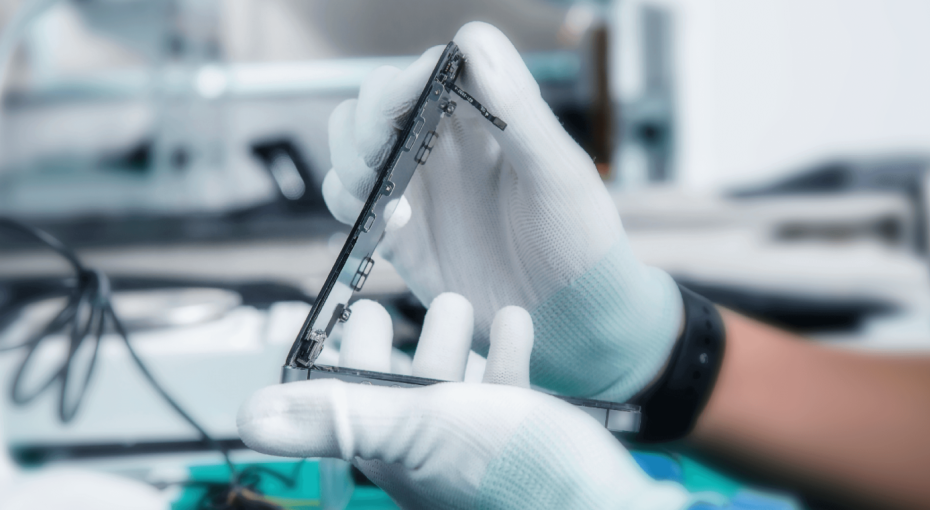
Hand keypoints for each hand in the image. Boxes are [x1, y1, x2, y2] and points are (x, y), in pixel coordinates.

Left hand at [238, 293, 690, 509]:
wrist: (603, 504)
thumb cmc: (514, 474)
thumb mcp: (411, 428)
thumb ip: (333, 416)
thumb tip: (248, 418)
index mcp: (394, 450)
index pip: (350, 400)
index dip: (344, 354)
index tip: (348, 315)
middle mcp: (430, 452)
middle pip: (401, 390)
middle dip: (401, 342)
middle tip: (395, 303)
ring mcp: (478, 448)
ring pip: (453, 388)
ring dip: (453, 342)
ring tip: (459, 304)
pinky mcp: (524, 443)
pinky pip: (507, 393)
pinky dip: (505, 353)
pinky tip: (514, 323)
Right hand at [321, 22, 682, 400]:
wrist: (570, 323)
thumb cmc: (581, 244)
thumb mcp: (559, 176)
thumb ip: (518, 112)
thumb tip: (474, 46)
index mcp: (487, 116)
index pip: (433, 67)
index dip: (412, 75)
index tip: (410, 99)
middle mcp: (445, 143)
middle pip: (377, 100)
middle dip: (367, 120)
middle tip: (379, 155)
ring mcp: (418, 186)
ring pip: (351, 143)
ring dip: (349, 159)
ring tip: (378, 191)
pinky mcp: (398, 232)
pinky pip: (348, 201)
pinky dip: (348, 205)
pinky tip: (390, 226)